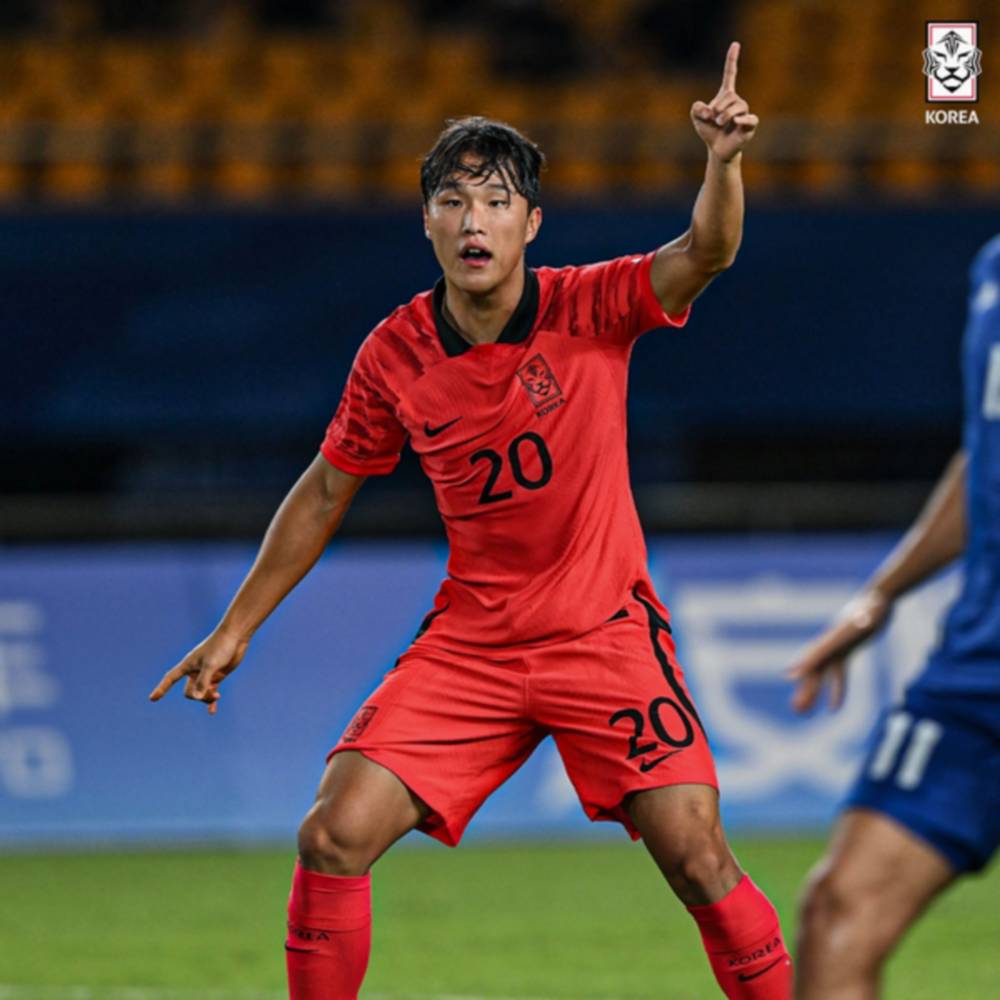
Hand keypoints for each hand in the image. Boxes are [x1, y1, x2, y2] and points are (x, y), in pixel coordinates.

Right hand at [149, 628, 249, 714]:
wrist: (235, 637)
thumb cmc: (221, 647)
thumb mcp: (211, 665)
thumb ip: (203, 681)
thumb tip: (196, 697)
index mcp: (188, 665)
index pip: (170, 678)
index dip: (162, 688)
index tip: (152, 698)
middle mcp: (195, 671)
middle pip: (189, 691)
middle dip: (199, 697)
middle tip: (213, 693)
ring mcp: (206, 673)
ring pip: (200, 693)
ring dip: (207, 698)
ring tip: (217, 696)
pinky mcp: (217, 675)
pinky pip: (210, 691)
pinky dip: (211, 700)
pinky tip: (212, 710)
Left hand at [691, 42, 758, 162]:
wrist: (717, 149)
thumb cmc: (709, 131)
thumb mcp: (697, 118)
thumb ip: (696, 109)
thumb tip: (707, 110)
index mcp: (726, 96)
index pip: (730, 74)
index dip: (732, 59)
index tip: (735, 44)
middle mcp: (737, 102)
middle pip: (730, 96)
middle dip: (719, 106)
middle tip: (713, 118)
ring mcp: (745, 113)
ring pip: (738, 106)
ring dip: (725, 115)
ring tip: (719, 123)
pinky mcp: (750, 125)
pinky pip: (750, 119)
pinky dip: (742, 120)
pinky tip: (735, 122)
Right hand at [787, 590, 891, 712]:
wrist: (877, 598)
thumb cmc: (874, 607)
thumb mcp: (870, 615)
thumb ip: (865, 619)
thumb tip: (865, 621)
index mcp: (835, 636)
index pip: (819, 652)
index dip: (806, 664)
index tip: (790, 676)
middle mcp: (830, 644)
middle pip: (815, 669)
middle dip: (806, 688)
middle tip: (796, 709)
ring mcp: (836, 648)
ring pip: (821, 674)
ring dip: (812, 692)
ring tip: (802, 711)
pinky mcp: (845, 651)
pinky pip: (837, 674)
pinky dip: (835, 689)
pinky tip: (834, 707)